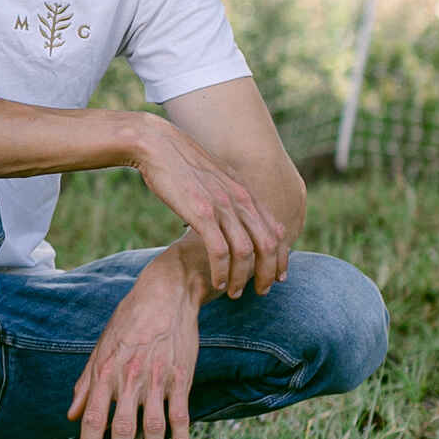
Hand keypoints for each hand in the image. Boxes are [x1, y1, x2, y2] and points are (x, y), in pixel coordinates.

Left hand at [67, 254, 201, 438]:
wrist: (165, 295)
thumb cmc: (128, 322)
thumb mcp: (100, 348)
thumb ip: (86, 384)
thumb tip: (70, 415)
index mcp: (105, 372)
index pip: (93, 417)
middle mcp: (129, 379)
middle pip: (122, 427)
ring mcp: (157, 380)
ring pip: (154, 427)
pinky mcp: (181, 378)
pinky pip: (181, 415)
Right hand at [128, 117, 288, 298]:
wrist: (157, 144)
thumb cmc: (179, 163)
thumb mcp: (214, 177)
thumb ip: (228, 195)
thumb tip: (231, 211)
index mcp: (244, 192)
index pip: (275, 230)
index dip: (281, 256)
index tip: (278, 275)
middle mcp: (240, 200)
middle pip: (268, 245)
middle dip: (268, 273)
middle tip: (262, 291)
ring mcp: (222, 206)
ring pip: (246, 252)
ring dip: (242, 278)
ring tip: (234, 293)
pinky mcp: (201, 213)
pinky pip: (220, 250)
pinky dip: (222, 271)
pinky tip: (217, 283)